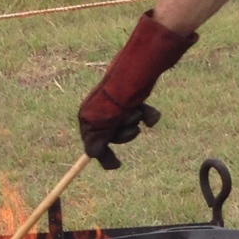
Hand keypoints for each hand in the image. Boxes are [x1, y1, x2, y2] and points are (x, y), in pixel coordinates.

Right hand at [77, 10, 197, 169]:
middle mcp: (101, 111)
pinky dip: (148, 115)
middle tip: (131, 127)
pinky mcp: (133, 98)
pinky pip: (142, 116)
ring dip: (136, 122)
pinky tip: (150, 112)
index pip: (93, 144)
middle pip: (114, 136)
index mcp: (88, 117)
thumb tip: (91, 157)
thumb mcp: (104, 125)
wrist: (136, 73)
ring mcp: (118, 105)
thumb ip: (97, 144)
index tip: (117, 164)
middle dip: (125, 134)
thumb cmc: (116, 99)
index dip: (105, 154)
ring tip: (139, 112)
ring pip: (130, 126)